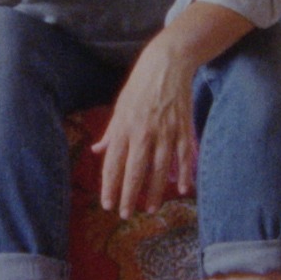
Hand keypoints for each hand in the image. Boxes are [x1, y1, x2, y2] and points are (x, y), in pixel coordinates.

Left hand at [91, 43, 197, 218]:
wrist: (167, 65)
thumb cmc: (139, 86)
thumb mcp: (119, 107)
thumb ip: (111, 132)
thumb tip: (97, 150)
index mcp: (124, 127)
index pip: (113, 164)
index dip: (110, 187)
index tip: (108, 204)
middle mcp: (143, 132)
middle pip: (135, 171)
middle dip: (129, 196)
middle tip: (126, 214)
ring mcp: (165, 132)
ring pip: (159, 169)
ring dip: (154, 191)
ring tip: (149, 208)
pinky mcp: (183, 129)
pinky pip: (183, 157)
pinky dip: (184, 174)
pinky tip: (180, 190)